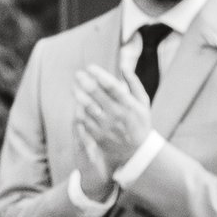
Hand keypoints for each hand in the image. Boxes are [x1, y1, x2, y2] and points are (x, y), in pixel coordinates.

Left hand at [73, 64, 152, 179]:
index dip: (99, 75)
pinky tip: (77, 103)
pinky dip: (79, 110)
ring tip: (74, 87)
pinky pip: (84, 120)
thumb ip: (133, 83)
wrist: (137, 150)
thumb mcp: (143, 102)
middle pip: (96, 94)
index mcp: (129, 104)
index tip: (90, 67)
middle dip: (85, 81)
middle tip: (78, 74)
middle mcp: (117, 114)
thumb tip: (123, 66)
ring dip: (79, 95)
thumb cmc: (140, 121)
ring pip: (87, 107)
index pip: (112, 86)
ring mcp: (106, 126)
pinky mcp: (98, 135)